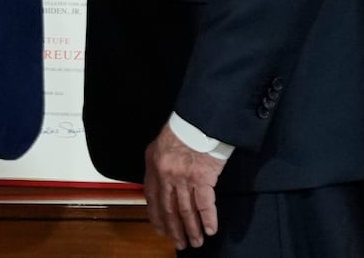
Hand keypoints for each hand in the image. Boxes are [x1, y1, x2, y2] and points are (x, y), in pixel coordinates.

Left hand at [143, 123, 224, 248]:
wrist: (199, 120)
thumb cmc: (181, 131)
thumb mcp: (159, 147)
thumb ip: (157, 168)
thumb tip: (158, 187)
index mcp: (154, 168)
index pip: (153, 201)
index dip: (157, 219)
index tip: (162, 231)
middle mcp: (167, 176)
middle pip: (170, 210)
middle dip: (175, 230)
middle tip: (180, 243)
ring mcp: (184, 178)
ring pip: (187, 211)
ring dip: (192, 230)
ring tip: (196, 242)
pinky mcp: (203, 178)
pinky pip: (205, 204)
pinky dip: (208, 219)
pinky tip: (210, 230)